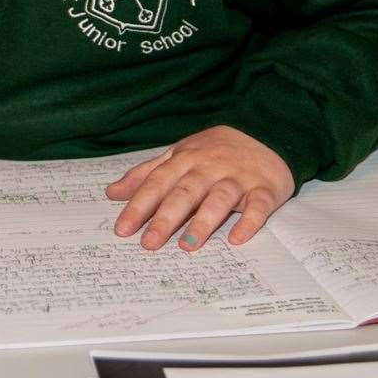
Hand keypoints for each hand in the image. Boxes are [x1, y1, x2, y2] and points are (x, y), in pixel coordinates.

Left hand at [105, 125, 293, 250]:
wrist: (266, 131)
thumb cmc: (214, 151)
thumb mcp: (178, 155)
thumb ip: (146, 174)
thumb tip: (111, 193)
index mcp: (185, 159)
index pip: (157, 183)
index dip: (138, 206)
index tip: (122, 230)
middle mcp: (210, 167)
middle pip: (185, 192)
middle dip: (165, 218)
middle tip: (149, 244)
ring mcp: (238, 177)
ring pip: (219, 199)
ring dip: (203, 222)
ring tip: (187, 246)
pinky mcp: (265, 189)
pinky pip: (258, 206)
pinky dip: (249, 222)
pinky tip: (237, 239)